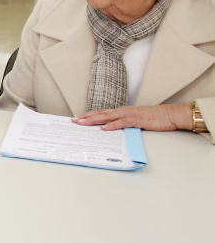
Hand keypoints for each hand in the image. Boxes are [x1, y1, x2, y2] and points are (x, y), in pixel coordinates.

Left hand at [73, 103, 189, 130]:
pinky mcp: (136, 119)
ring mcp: (129, 114)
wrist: (169, 115)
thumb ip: (124, 125)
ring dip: (93, 120)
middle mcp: (123, 111)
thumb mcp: (135, 122)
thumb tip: (112, 131)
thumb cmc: (154, 118)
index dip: (89, 115)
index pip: (102, 113)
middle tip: (73, 120)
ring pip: (107, 117)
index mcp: (122, 112)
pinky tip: (103, 129)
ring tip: (82, 123)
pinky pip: (122, 123)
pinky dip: (112, 125)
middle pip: (100, 114)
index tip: (77, 118)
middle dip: (86, 117)